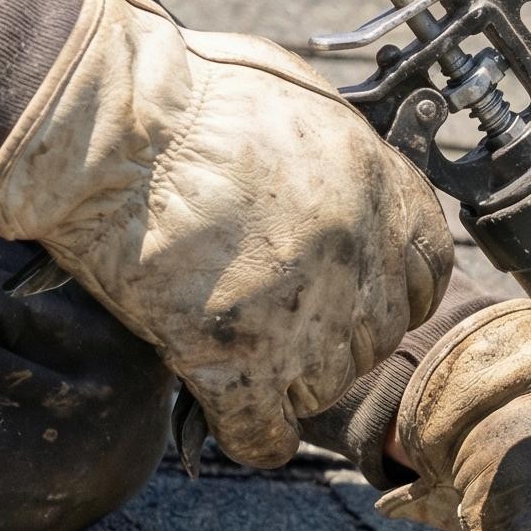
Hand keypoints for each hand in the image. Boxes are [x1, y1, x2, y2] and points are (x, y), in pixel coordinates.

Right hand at [0, 0, 449, 467]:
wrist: (106, 124)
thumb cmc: (187, 95)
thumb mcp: (299, 97)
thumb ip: (341, 151)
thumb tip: (346, 179)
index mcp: (381, 189)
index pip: (425, 274)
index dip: (387, 289)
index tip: (354, 292)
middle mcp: (358, 255)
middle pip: (374, 337)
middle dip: (332, 335)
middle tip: (279, 319)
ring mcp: (302, 312)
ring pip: (324, 387)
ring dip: (289, 380)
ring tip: (242, 347)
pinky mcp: (234, 357)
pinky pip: (264, 433)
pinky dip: (251, 434)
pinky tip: (233, 417)